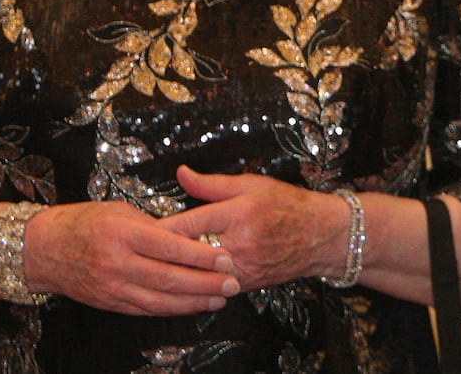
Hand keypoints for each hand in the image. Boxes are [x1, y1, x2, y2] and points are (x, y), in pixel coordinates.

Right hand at [24, 200, 238, 315]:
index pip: (170, 247)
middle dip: (205, 283)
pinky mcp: (110, 302)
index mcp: (123, 233)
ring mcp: (112, 286)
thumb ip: (153, 225)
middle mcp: (118, 263)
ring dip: (194, 302)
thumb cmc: (85, 222)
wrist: (43, 249)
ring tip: (220, 298)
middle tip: (233, 283)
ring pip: (160, 300)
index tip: (226, 257)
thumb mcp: (120, 211)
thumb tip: (187, 234)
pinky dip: (172, 310)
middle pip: (169, 278)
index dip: (201, 256)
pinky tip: (191, 307)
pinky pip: (146, 309)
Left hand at [158, 166, 343, 289]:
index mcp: (238, 214)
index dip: (161, 229)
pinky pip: (212, 286)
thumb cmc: (286, 204)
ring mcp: (243, 268)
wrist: (320, 235)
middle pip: (189, 254)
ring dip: (176, 271)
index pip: (188, 225)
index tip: (140, 230)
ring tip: (153, 266)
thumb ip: (212, 184)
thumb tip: (181, 174)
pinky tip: (181, 277)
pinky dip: (196, 282)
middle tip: (139, 251)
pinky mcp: (246, 284)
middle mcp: (239, 244)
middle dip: (162, 253)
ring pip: (198, 275)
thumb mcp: (250, 184)